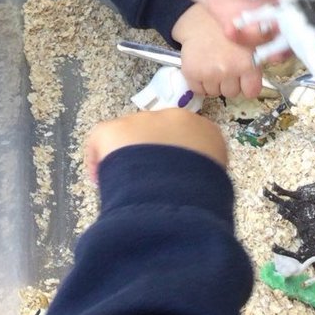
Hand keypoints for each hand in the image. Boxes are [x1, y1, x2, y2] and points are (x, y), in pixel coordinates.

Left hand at [84, 108, 227, 182]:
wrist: (178, 194)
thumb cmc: (202, 195)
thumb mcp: (217, 186)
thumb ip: (205, 177)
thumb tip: (196, 188)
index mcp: (205, 131)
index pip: (190, 140)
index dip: (177, 160)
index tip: (173, 179)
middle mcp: (174, 118)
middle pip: (158, 135)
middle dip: (151, 156)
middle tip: (147, 184)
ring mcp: (143, 121)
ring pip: (131, 137)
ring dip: (128, 158)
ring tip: (126, 186)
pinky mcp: (115, 129)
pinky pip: (100, 139)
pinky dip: (98, 158)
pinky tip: (99, 180)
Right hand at [173, 3, 265, 98]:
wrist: (201, 21)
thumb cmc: (230, 31)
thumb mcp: (254, 39)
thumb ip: (267, 53)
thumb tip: (280, 58)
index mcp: (248, 63)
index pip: (251, 92)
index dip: (247, 85)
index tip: (244, 77)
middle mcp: (229, 69)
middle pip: (231, 93)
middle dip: (229, 82)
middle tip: (225, 65)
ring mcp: (209, 72)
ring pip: (215, 92)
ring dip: (214, 82)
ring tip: (213, 64)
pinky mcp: (192, 72)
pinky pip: (199, 90)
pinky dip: (199, 82)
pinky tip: (202, 67)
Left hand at [208, 0, 314, 59]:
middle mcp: (297, 11)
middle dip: (309, 40)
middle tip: (297, 41)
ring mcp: (280, 28)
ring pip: (289, 47)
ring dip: (277, 50)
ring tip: (263, 49)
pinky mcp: (259, 40)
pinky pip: (258, 48)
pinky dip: (245, 40)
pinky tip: (230, 29)